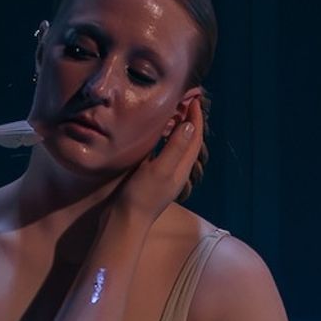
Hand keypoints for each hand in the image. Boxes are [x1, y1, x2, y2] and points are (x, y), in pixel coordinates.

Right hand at [119, 87, 208, 223]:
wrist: (124, 222)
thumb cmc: (142, 196)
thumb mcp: (160, 169)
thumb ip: (175, 148)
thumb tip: (190, 124)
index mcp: (182, 167)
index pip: (195, 137)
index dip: (196, 117)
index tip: (194, 98)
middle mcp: (176, 170)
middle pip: (189, 140)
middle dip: (190, 120)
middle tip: (185, 100)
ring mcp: (164, 175)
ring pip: (177, 146)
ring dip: (178, 128)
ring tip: (173, 112)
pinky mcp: (152, 178)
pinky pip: (163, 152)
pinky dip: (164, 139)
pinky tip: (155, 135)